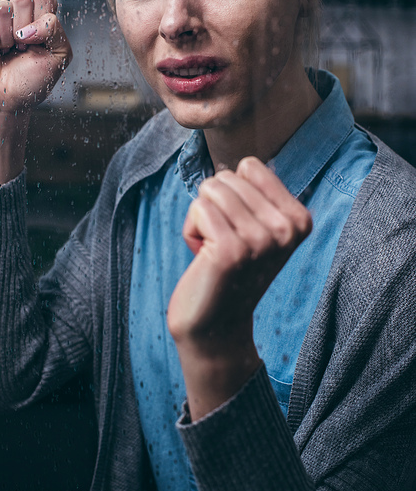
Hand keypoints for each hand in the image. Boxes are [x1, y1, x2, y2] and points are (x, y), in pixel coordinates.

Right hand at [0, 0, 72, 190]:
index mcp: (38, 19)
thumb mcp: (59, 56)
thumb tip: (28, 25)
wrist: (6, 102)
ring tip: (6, 52)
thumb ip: (55, 30)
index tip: (41, 42)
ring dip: (8, 37)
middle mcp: (16, 17)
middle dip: (26, 27)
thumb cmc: (31, 81)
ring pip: (3, 6)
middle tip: (22, 48)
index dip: (44, 18)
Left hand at [167, 156, 311, 418]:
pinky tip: (203, 258)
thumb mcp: (259, 227)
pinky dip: (190, 230)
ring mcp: (260, 240)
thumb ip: (257, 193)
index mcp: (299, 219)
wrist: (216, 327)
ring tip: (214, 250)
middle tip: (223, 243)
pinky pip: (198, 208)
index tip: (240, 228)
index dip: (233, 193)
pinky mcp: (230, 252)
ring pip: (210, 189)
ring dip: (201, 218)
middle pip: (227, 177)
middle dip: (214, 206)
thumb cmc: (230, 270)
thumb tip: (244, 163)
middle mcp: (286, 230)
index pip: (250, 166)